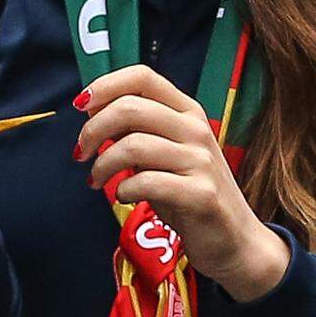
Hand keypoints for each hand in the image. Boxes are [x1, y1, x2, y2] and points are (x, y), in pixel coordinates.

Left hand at [78, 64, 286, 301]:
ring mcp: (201, 161)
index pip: (142, 76)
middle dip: (93, 129)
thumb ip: (136, 131)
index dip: (105, 85)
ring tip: (97, 180)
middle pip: (130, 107)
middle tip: (82, 153)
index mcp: (187, 112)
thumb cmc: (189, 194)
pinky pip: (147, 182)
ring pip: (133, 145)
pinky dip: (124, 189)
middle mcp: (196, 129)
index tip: (81, 107)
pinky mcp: (200, 195)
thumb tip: (92, 113)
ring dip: (103, 164)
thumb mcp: (164, 154)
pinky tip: (124, 196)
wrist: (234, 240)